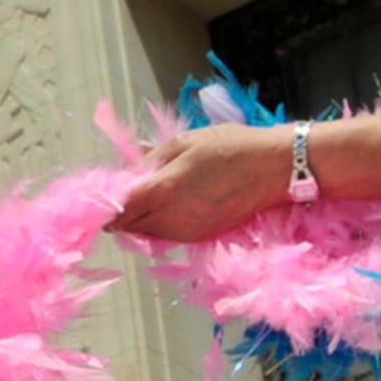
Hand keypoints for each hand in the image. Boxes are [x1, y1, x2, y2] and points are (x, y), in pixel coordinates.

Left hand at [110, 124, 292, 244]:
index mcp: (160, 192)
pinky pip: (166, 235)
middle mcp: (168, 220)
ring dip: (141, 217)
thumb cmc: (231, 147)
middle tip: (133, 187)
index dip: (103, 203)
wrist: (277, 168)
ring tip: (160, 190)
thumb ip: (148, 162)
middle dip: (121, 209)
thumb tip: (124, 173)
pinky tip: (178, 201)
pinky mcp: (199, 238)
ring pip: (144, 232)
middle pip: (125, 225)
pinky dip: (161, 223)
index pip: (113, 210)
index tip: (103, 192)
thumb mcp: (183, 143)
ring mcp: (184, 233)